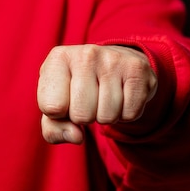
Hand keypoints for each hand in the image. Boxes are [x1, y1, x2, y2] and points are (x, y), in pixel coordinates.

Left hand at [37, 45, 157, 143]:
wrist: (114, 63)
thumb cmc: (76, 88)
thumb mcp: (55, 105)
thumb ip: (53, 129)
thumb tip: (76, 137)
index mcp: (58, 59)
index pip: (52, 108)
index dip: (60, 114)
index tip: (66, 100)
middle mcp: (85, 54)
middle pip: (81, 115)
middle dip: (85, 117)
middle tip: (89, 100)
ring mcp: (113, 59)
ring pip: (107, 116)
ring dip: (106, 116)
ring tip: (104, 97)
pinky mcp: (137, 69)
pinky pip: (130, 113)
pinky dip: (125, 114)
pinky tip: (121, 96)